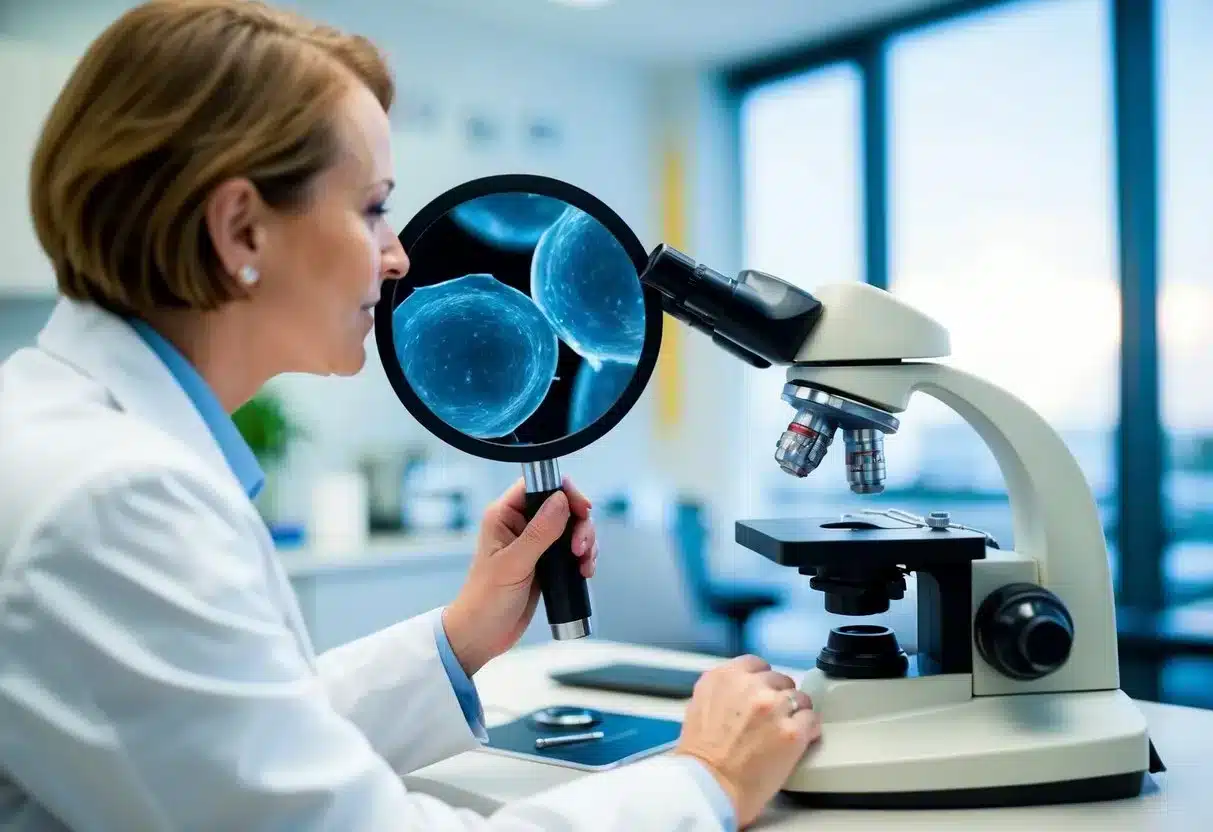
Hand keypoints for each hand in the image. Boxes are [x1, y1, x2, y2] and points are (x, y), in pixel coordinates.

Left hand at [442, 477, 595, 675]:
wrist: (482, 635)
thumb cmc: (485, 600)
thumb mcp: (514, 565)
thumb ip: (539, 532)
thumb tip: (561, 500)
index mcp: (504, 516)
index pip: (538, 486)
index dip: (564, 492)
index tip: (582, 509)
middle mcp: (520, 524)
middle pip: (562, 505)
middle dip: (580, 524)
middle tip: (580, 548)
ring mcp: (534, 543)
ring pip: (572, 527)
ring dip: (585, 541)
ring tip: (583, 564)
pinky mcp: (545, 561)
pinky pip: (572, 548)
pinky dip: (584, 556)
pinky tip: (584, 571)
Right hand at [673, 655, 820, 827]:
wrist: (708, 787)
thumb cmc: (700, 758)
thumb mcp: (699, 707)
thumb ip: (724, 692)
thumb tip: (742, 693)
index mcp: (723, 677)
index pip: (756, 664)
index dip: (762, 681)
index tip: (763, 693)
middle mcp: (749, 685)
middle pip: (780, 680)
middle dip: (778, 697)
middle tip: (772, 719)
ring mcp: (773, 706)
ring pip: (801, 698)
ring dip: (795, 712)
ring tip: (786, 731)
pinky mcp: (793, 731)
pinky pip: (812, 721)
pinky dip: (808, 731)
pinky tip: (799, 741)